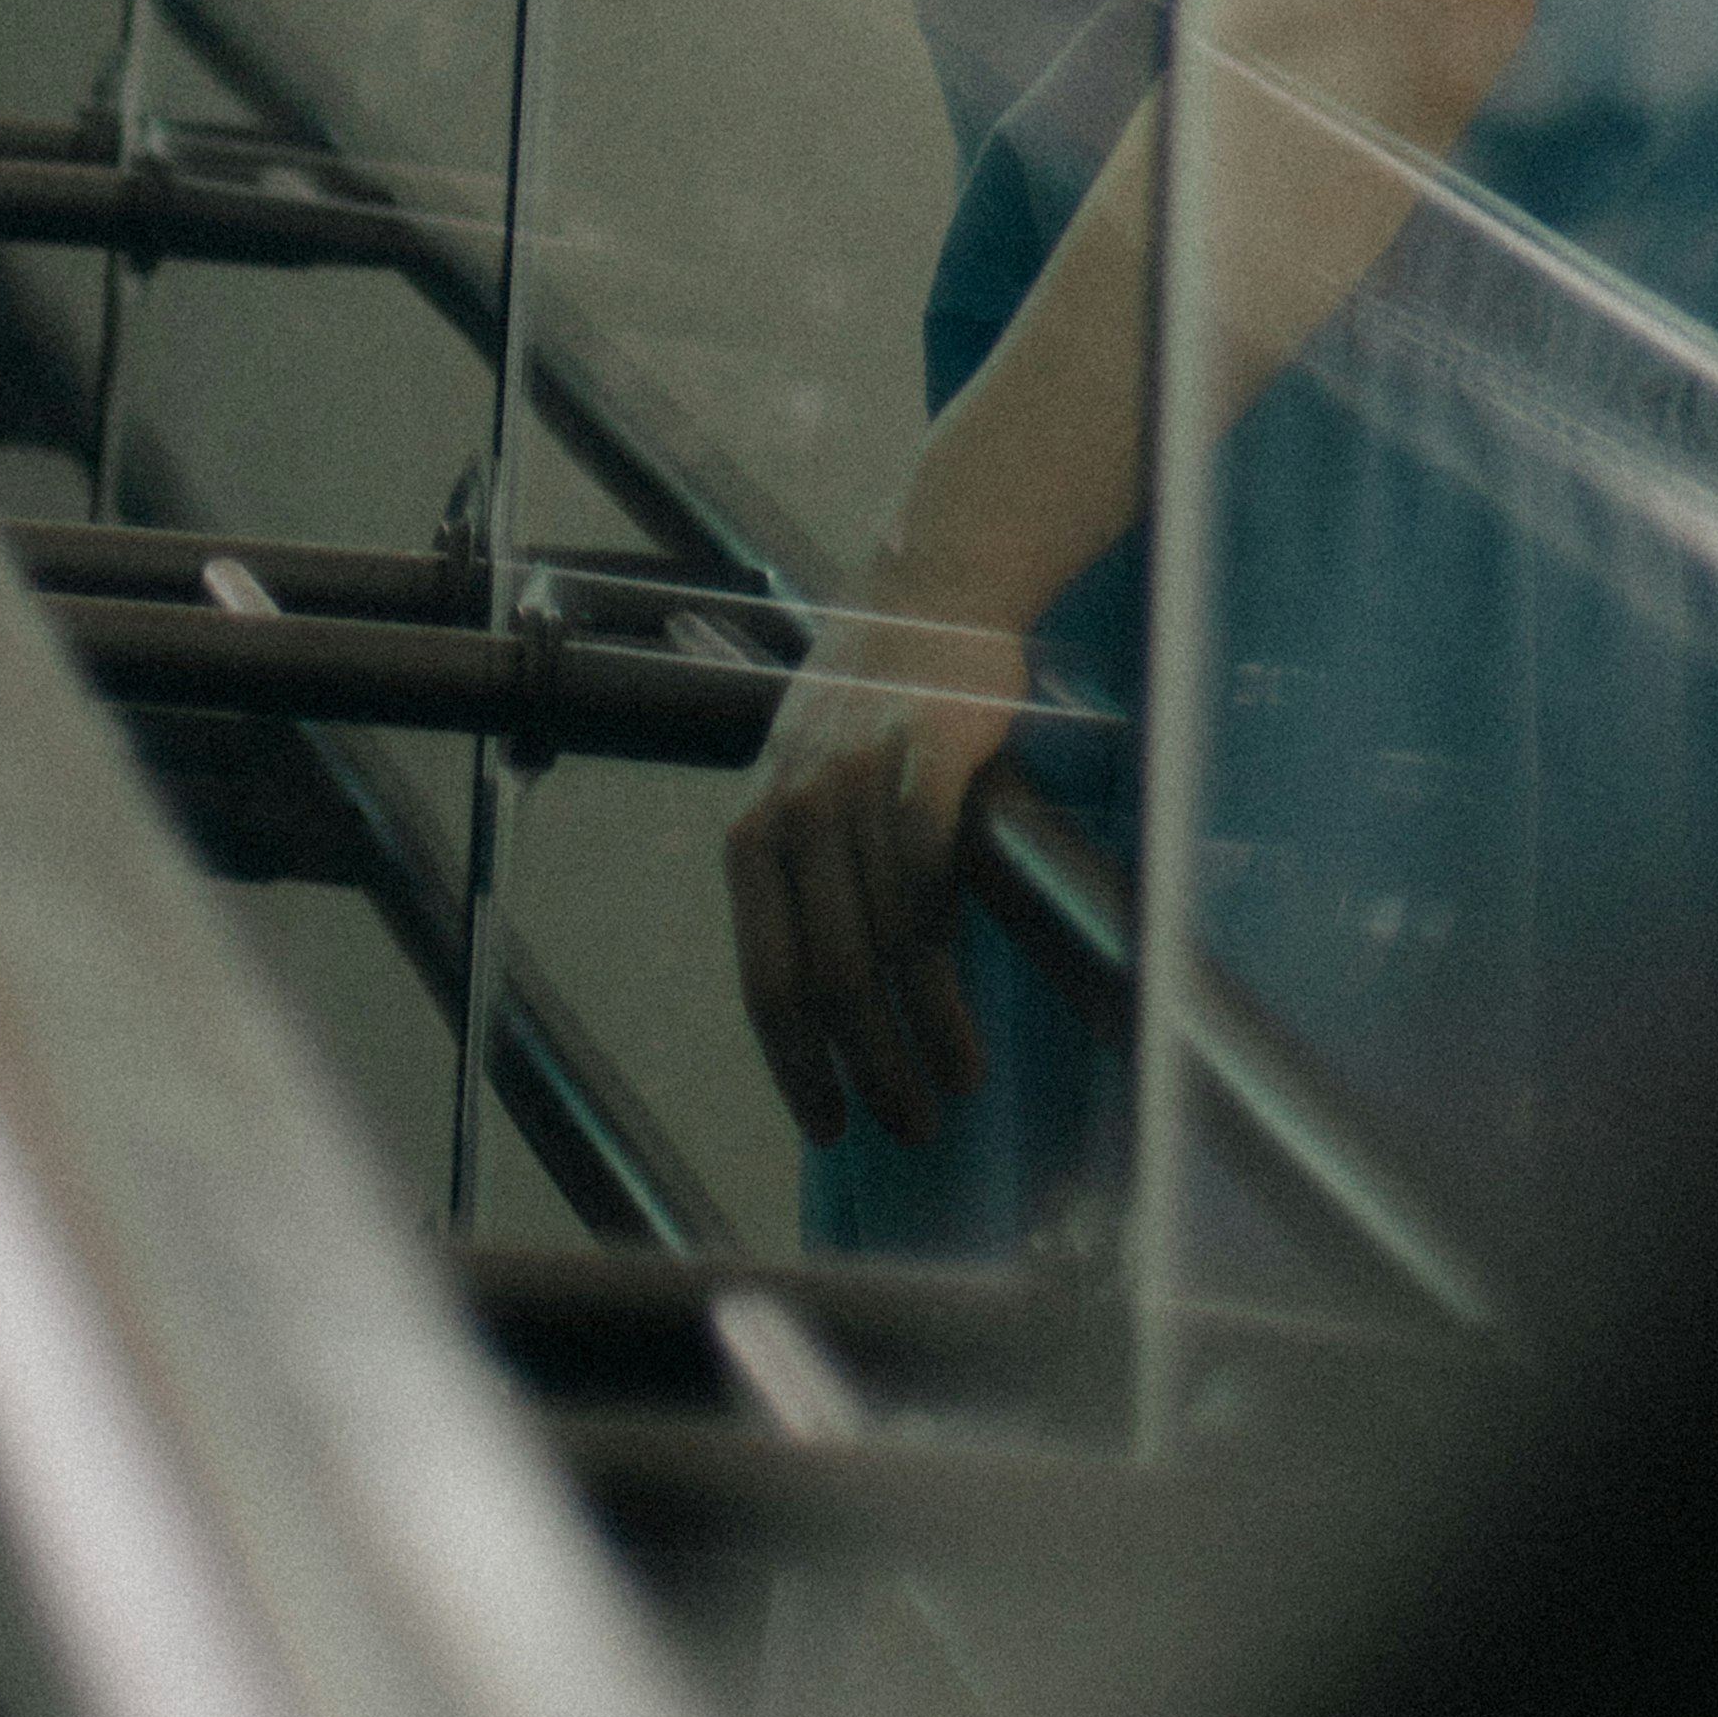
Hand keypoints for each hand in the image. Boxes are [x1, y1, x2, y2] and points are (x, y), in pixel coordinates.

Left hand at [722, 598, 1027, 1149]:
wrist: (930, 588)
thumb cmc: (871, 699)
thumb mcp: (803, 781)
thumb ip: (803, 873)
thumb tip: (824, 999)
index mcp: (751, 830)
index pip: (763, 977)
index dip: (794, 1063)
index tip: (828, 1125)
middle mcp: (792, 811)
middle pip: (824, 978)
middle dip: (862, 1071)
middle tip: (905, 1128)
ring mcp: (857, 785)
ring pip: (880, 949)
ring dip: (914, 1042)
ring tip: (946, 1092)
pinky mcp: (924, 759)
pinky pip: (930, 892)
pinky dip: (947, 982)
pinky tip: (965, 1030)